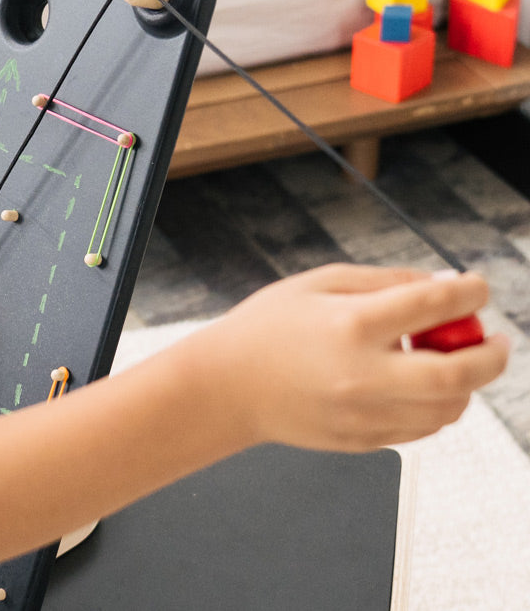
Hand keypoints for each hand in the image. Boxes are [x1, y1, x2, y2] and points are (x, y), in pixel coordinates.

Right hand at [193, 264, 508, 451]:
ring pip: (447, 409)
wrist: (225, 387)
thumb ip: (381, 281)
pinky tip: (422, 386)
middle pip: (457, 373)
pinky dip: (437, 407)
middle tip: (495, 340)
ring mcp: (363, 413)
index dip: (469, 293)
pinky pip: (422, 429)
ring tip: (452, 362)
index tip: (477, 287)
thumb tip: (439, 286)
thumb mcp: (316, 284)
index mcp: (349, 326)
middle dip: (491, 354)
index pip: (432, 306)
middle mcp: (361, 374)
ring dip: (466, 384)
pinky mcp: (362, 440)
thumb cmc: (266, 329)